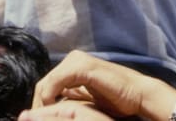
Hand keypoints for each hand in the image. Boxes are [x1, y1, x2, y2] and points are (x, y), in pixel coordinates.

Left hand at [29, 51, 175, 119]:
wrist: (139, 95)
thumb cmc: (118, 100)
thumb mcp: (87, 100)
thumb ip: (71, 98)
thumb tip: (52, 107)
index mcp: (73, 66)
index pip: (47, 84)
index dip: (39, 103)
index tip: (38, 119)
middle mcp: (72, 59)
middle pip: (43, 83)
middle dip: (38, 104)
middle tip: (36, 120)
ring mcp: (76, 61)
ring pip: (47, 82)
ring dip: (42, 102)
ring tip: (44, 118)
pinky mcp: (82, 67)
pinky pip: (57, 81)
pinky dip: (50, 96)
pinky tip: (53, 109)